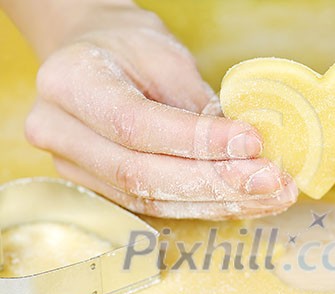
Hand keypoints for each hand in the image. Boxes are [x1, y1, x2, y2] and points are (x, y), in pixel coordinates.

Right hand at [21, 2, 296, 218]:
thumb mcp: (165, 57)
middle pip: (141, 175)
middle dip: (216, 183)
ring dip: (218, 202)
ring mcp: (74, 167)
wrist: (91, 57)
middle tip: (273, 182)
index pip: (135, 125)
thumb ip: (196, 106)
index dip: (197, 140)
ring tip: (270, 197)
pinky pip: (154, 206)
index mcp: (70, 84)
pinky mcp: (100, 187)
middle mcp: (61, 133)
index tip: (252, 142)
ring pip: (151, 200)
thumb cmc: (129, 46)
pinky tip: (244, 202)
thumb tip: (247, 150)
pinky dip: (203, 206)